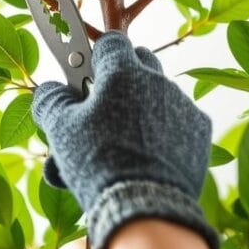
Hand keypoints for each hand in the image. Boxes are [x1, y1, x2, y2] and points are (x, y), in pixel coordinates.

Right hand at [32, 32, 217, 248]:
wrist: (145, 206)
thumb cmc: (99, 162)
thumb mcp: (60, 129)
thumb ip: (51, 100)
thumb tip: (49, 90)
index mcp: (123, 72)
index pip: (110, 42)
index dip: (95, 54)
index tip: (85, 73)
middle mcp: (158, 81)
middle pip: (139, 62)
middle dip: (120, 77)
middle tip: (101, 104)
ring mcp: (182, 105)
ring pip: (158, 93)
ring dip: (139, 107)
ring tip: (120, 141)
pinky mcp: (199, 132)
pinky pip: (176, 120)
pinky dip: (162, 131)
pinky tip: (144, 156)